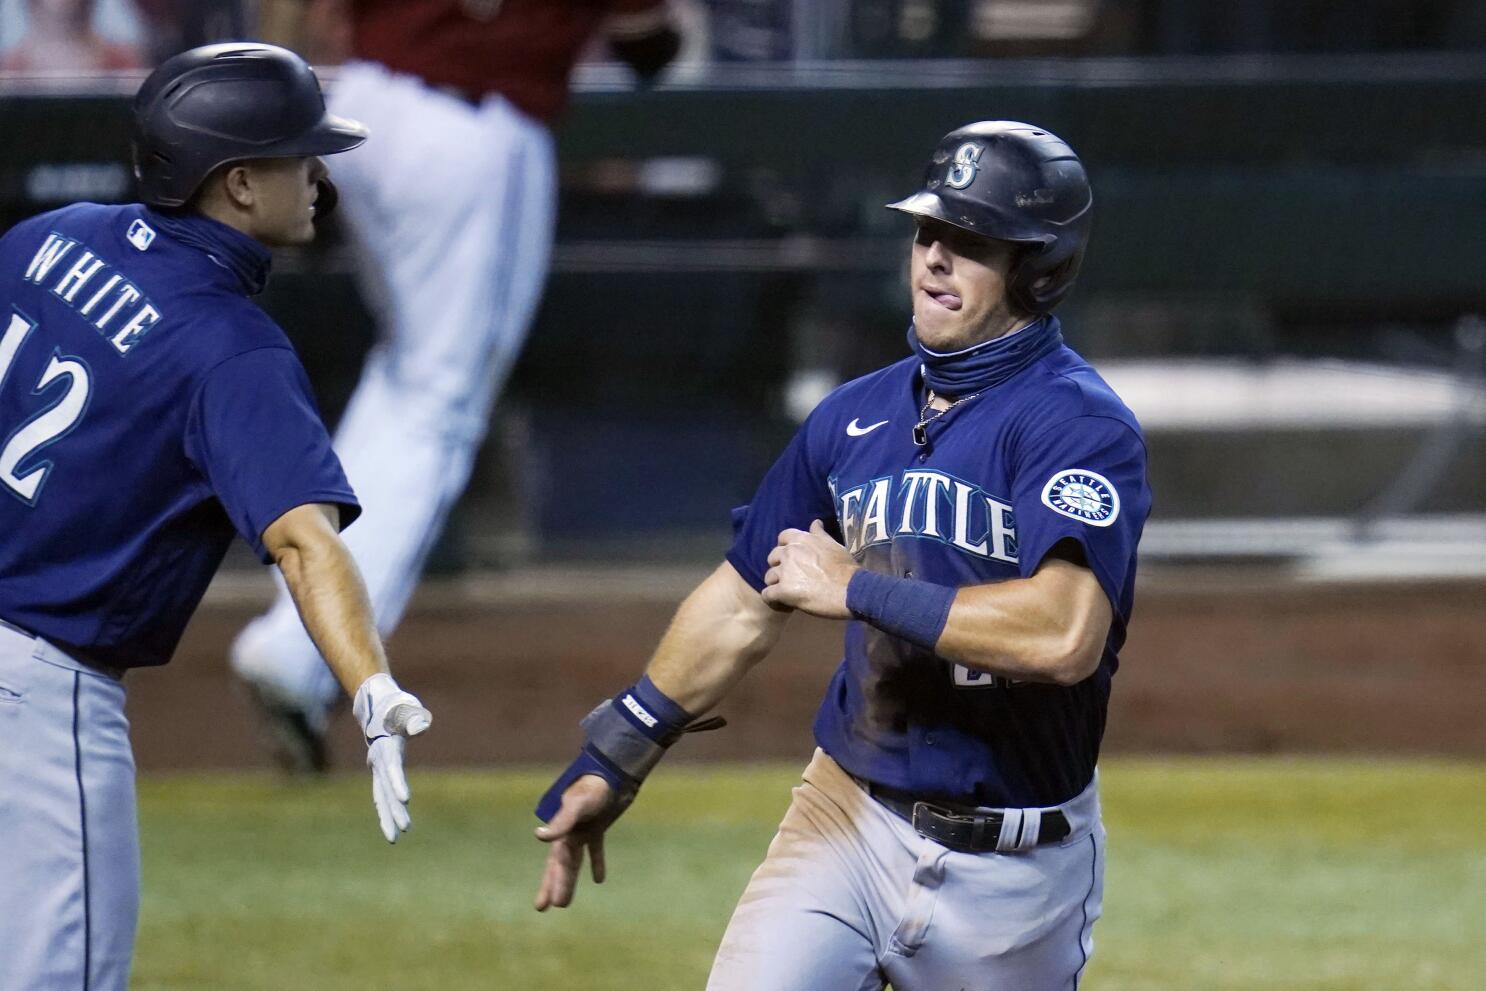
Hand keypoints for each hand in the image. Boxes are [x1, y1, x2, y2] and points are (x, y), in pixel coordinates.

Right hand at [352, 673, 431, 843]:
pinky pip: (382, 795)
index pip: (392, 768)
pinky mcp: (380, 773)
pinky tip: (392, 827)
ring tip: (394, 838)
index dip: (398, 783)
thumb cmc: (397, 707)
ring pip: (381, 797)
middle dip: (393, 810)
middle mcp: (378, 761)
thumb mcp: (407, 708)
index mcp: (386, 746)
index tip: (405, 800)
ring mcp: (377, 768)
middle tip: (403, 830)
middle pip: (385, 789)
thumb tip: (421, 727)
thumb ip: (414, 719)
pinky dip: (386, 810)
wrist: (377, 707)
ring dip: (387, 816)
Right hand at [534, 774, 616, 910]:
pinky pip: (595, 848)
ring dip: (569, 879)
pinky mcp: (598, 826)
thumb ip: (561, 822)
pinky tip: (598, 879)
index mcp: (562, 831)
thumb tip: (538, 836)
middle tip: (542, 907)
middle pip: (560, 865)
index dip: (551, 884)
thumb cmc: (595, 786)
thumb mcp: (578, 805)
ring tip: (563, 902)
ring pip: (574, 860)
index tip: (545, 906)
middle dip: (552, 885)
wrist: (613, 770)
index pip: (556, 863)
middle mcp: (569, 833)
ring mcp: (583, 830)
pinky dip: (596, 863)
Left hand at [761, 520, 856, 618]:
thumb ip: (820, 534)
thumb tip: (815, 522)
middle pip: (772, 557)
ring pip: (769, 577)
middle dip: (779, 567)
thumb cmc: (846, 568)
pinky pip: (767, 595)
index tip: (792, 558)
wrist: (851, 590)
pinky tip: (782, 603)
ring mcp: (785, 571)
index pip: (782, 537)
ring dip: (776, 584)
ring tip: (787, 592)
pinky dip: (773, 600)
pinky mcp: (783, 591)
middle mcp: (789, 552)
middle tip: (791, 577)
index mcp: (802, 539)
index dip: (785, 548)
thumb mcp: (835, 545)